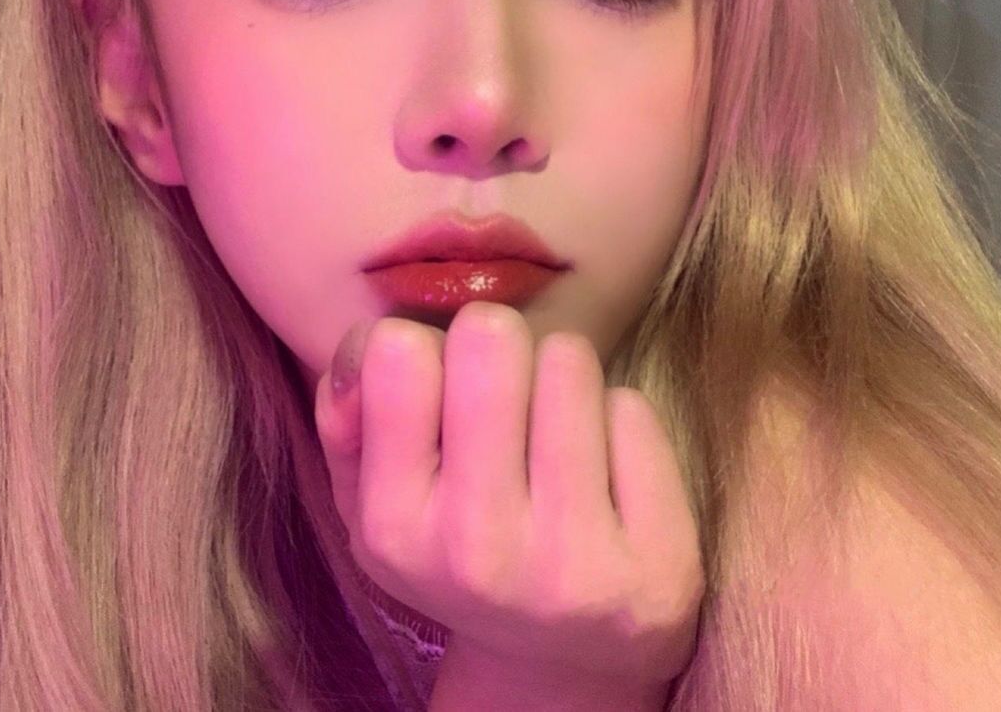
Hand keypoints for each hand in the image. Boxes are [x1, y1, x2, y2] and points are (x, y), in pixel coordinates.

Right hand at [313, 301, 704, 690]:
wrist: (559, 664)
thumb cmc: (457, 543)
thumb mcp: (372, 497)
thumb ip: (345, 413)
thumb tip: (372, 342)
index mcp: (393, 526)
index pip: (400, 349)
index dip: (428, 349)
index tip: (443, 391)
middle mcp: (477, 548)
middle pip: (493, 336)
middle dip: (501, 348)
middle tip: (507, 399)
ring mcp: (572, 561)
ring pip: (568, 359)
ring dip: (562, 379)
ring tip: (554, 437)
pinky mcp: (655, 563)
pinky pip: (632, 409)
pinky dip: (617, 423)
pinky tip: (605, 477)